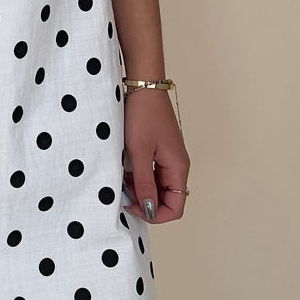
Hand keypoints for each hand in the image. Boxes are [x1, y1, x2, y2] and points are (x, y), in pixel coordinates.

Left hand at [121, 89, 189, 224]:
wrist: (142, 86)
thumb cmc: (142, 114)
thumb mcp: (139, 152)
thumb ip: (144, 183)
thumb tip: (149, 210)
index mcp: (178, 167)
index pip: (176, 207)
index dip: (155, 214)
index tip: (132, 206)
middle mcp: (177, 165)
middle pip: (167, 199)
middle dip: (145, 201)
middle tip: (123, 193)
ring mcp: (168, 158)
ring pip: (157, 186)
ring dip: (140, 189)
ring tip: (121, 179)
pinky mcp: (159, 150)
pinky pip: (152, 173)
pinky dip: (138, 176)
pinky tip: (124, 170)